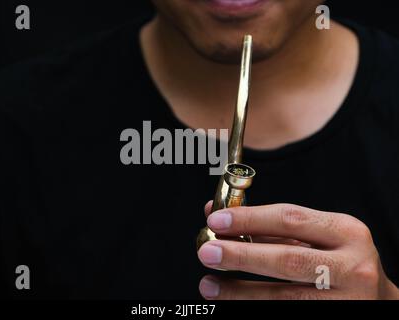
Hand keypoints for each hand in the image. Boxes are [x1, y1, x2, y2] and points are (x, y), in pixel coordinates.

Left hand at [197, 202, 398, 299]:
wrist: (378, 301)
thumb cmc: (339, 262)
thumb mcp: (316, 236)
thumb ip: (271, 227)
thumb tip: (220, 215)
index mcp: (346, 232)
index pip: (289, 219)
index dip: (249, 219)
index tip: (216, 220)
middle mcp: (351, 266)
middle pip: (286, 259)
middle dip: (241, 255)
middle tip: (207, 251)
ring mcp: (346, 301)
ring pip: (285, 297)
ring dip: (240, 292)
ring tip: (210, 285)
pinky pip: (287, 313)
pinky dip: (256, 307)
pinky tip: (234, 302)